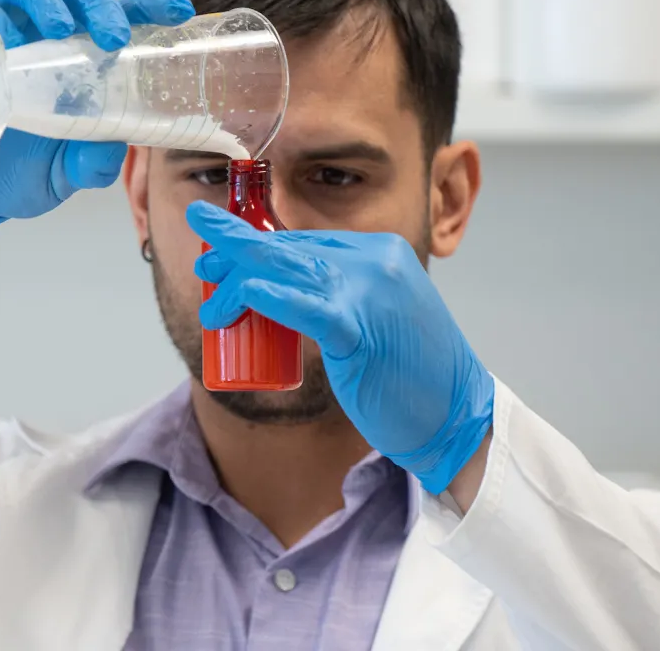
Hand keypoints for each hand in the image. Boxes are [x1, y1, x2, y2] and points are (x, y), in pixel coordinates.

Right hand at [0, 0, 194, 234]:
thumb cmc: (21, 172)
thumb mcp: (66, 175)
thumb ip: (92, 164)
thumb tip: (115, 147)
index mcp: (81, 56)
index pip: (119, 18)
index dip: (149, 7)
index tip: (180, 12)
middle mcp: (44, 34)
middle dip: (97, 3)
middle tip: (112, 37)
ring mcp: (2, 32)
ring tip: (59, 29)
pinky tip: (2, 45)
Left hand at [189, 201, 493, 493]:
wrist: (458, 418)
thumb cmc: (414, 377)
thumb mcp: (380, 319)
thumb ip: (346, 298)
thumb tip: (289, 295)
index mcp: (382, 254)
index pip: (307, 241)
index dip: (259, 247)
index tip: (224, 255)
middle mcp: (377, 263)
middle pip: (291, 249)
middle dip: (237, 249)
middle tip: (201, 255)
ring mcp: (372, 293)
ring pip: (290, 271)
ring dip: (238, 279)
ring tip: (206, 285)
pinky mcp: (362, 330)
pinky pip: (309, 307)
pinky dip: (272, 298)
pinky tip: (245, 293)